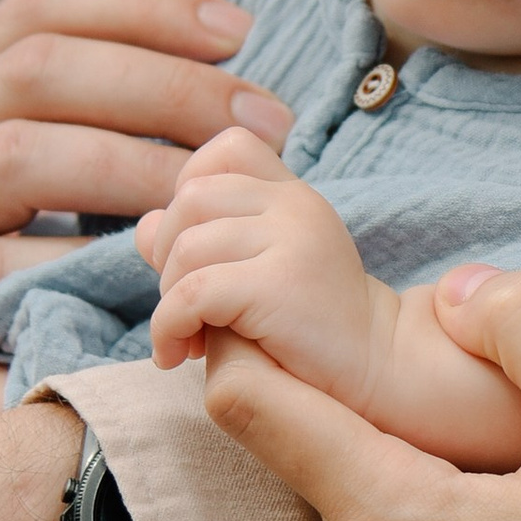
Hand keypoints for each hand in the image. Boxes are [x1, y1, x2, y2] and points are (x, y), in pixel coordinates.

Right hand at [0, 0, 290, 424]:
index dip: (140, 5)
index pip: (34, 11)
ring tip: (207, 192)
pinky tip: (134, 271)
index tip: (237, 28)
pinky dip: (64, 261)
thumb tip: (189, 111)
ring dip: (126, 163)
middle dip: (162, 82)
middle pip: (36, 69)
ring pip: (11, 154)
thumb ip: (48, 141)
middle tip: (258, 119)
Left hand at [144, 131, 384, 395]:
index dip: (192, 188)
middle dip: (168, 254)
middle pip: (191, 198)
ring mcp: (292, 240)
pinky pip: (191, 294)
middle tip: (185, 306)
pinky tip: (177, 354)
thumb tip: (141, 225)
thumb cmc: (313, 329)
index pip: (228, 148)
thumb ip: (203, 242)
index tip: (197, 249)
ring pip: (186, 247)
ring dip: (168, 299)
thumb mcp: (256, 272)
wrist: (378, 372)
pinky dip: (169, 327)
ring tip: (188, 337)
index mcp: (294, 195)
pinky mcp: (279, 284)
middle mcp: (296, 205)